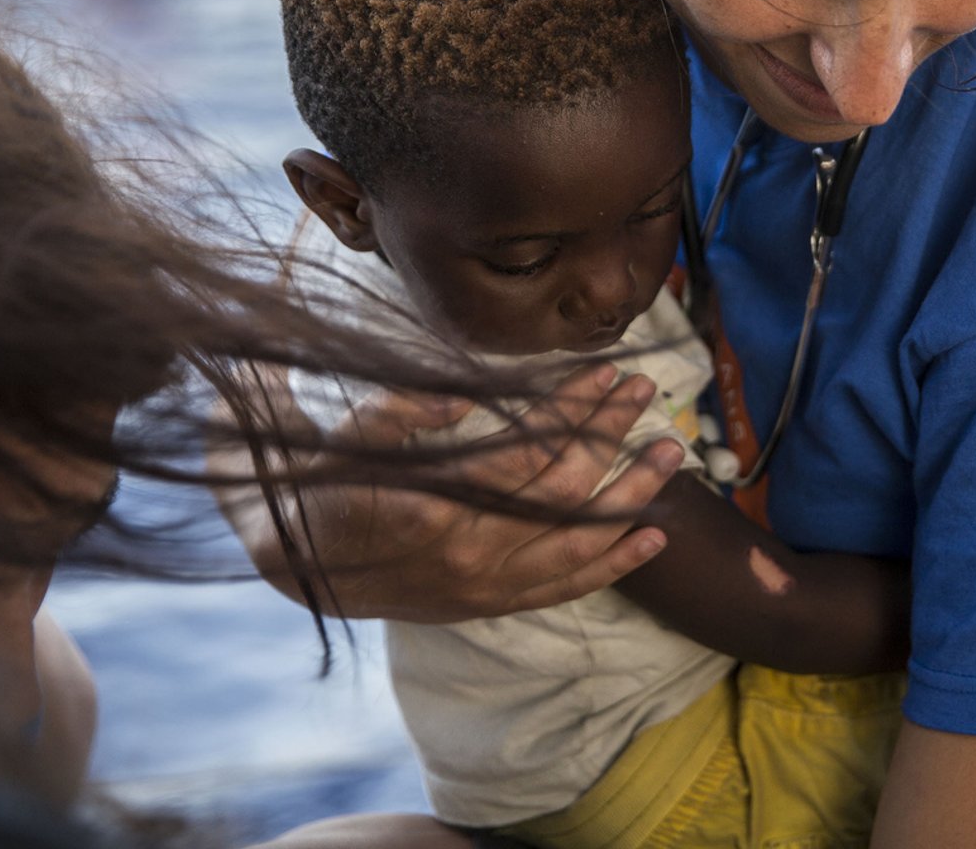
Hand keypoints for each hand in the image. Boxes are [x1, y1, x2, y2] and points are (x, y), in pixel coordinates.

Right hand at [211, 363, 680, 622]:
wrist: (302, 564)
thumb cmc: (331, 481)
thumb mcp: (355, 433)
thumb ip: (409, 408)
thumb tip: (473, 395)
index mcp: (434, 504)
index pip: (527, 450)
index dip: (572, 408)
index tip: (604, 370)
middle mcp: (469, 551)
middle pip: (565, 489)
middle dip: (611, 433)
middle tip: (645, 390)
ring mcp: (486, 585)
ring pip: (578, 540)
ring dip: (632, 495)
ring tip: (672, 452)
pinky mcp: (492, 604)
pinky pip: (565, 588)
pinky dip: (614, 563)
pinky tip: (654, 535)